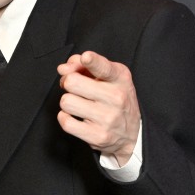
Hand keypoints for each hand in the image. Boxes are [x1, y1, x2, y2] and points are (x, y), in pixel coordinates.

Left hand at [57, 51, 140, 165]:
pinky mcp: (98, 136)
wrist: (131, 134)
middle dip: (67, 82)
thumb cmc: (115, 99)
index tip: (86, 57)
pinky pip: (66, 122)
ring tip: (78, 104)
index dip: (92, 61)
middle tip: (74, 87)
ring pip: (66, 102)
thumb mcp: (109, 77)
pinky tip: (75, 117)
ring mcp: (108, 118)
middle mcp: (116, 97)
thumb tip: (63, 69)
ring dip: (67, 102)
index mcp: (120, 78)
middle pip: (72, 82)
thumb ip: (85, 65)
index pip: (104, 67)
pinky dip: (65, 118)